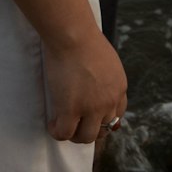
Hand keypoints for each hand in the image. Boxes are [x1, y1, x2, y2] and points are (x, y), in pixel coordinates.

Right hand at [43, 27, 126, 143]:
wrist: (72, 34)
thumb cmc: (84, 38)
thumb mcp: (106, 60)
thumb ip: (105, 76)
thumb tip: (95, 84)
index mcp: (119, 88)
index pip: (117, 115)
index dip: (102, 118)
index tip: (90, 116)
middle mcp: (109, 102)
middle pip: (103, 130)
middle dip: (88, 128)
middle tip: (75, 122)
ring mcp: (91, 108)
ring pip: (85, 136)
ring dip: (74, 134)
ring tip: (63, 124)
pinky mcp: (71, 110)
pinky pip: (64, 133)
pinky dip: (57, 132)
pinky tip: (52, 123)